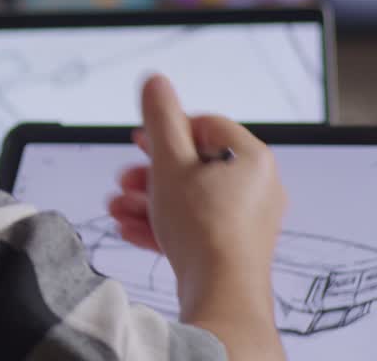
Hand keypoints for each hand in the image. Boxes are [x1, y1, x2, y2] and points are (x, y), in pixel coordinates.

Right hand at [108, 75, 287, 358]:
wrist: (221, 294)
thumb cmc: (204, 230)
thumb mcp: (169, 163)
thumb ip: (160, 120)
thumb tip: (156, 83)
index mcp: (250, 158)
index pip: (205, 126)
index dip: (167, 131)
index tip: (142, 142)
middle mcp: (257, 187)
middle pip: (194, 165)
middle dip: (149, 173)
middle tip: (125, 178)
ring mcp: (248, 220)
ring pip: (191, 198)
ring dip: (150, 200)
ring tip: (119, 208)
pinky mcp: (234, 247)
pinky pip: (196, 225)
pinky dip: (165, 223)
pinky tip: (133, 228)